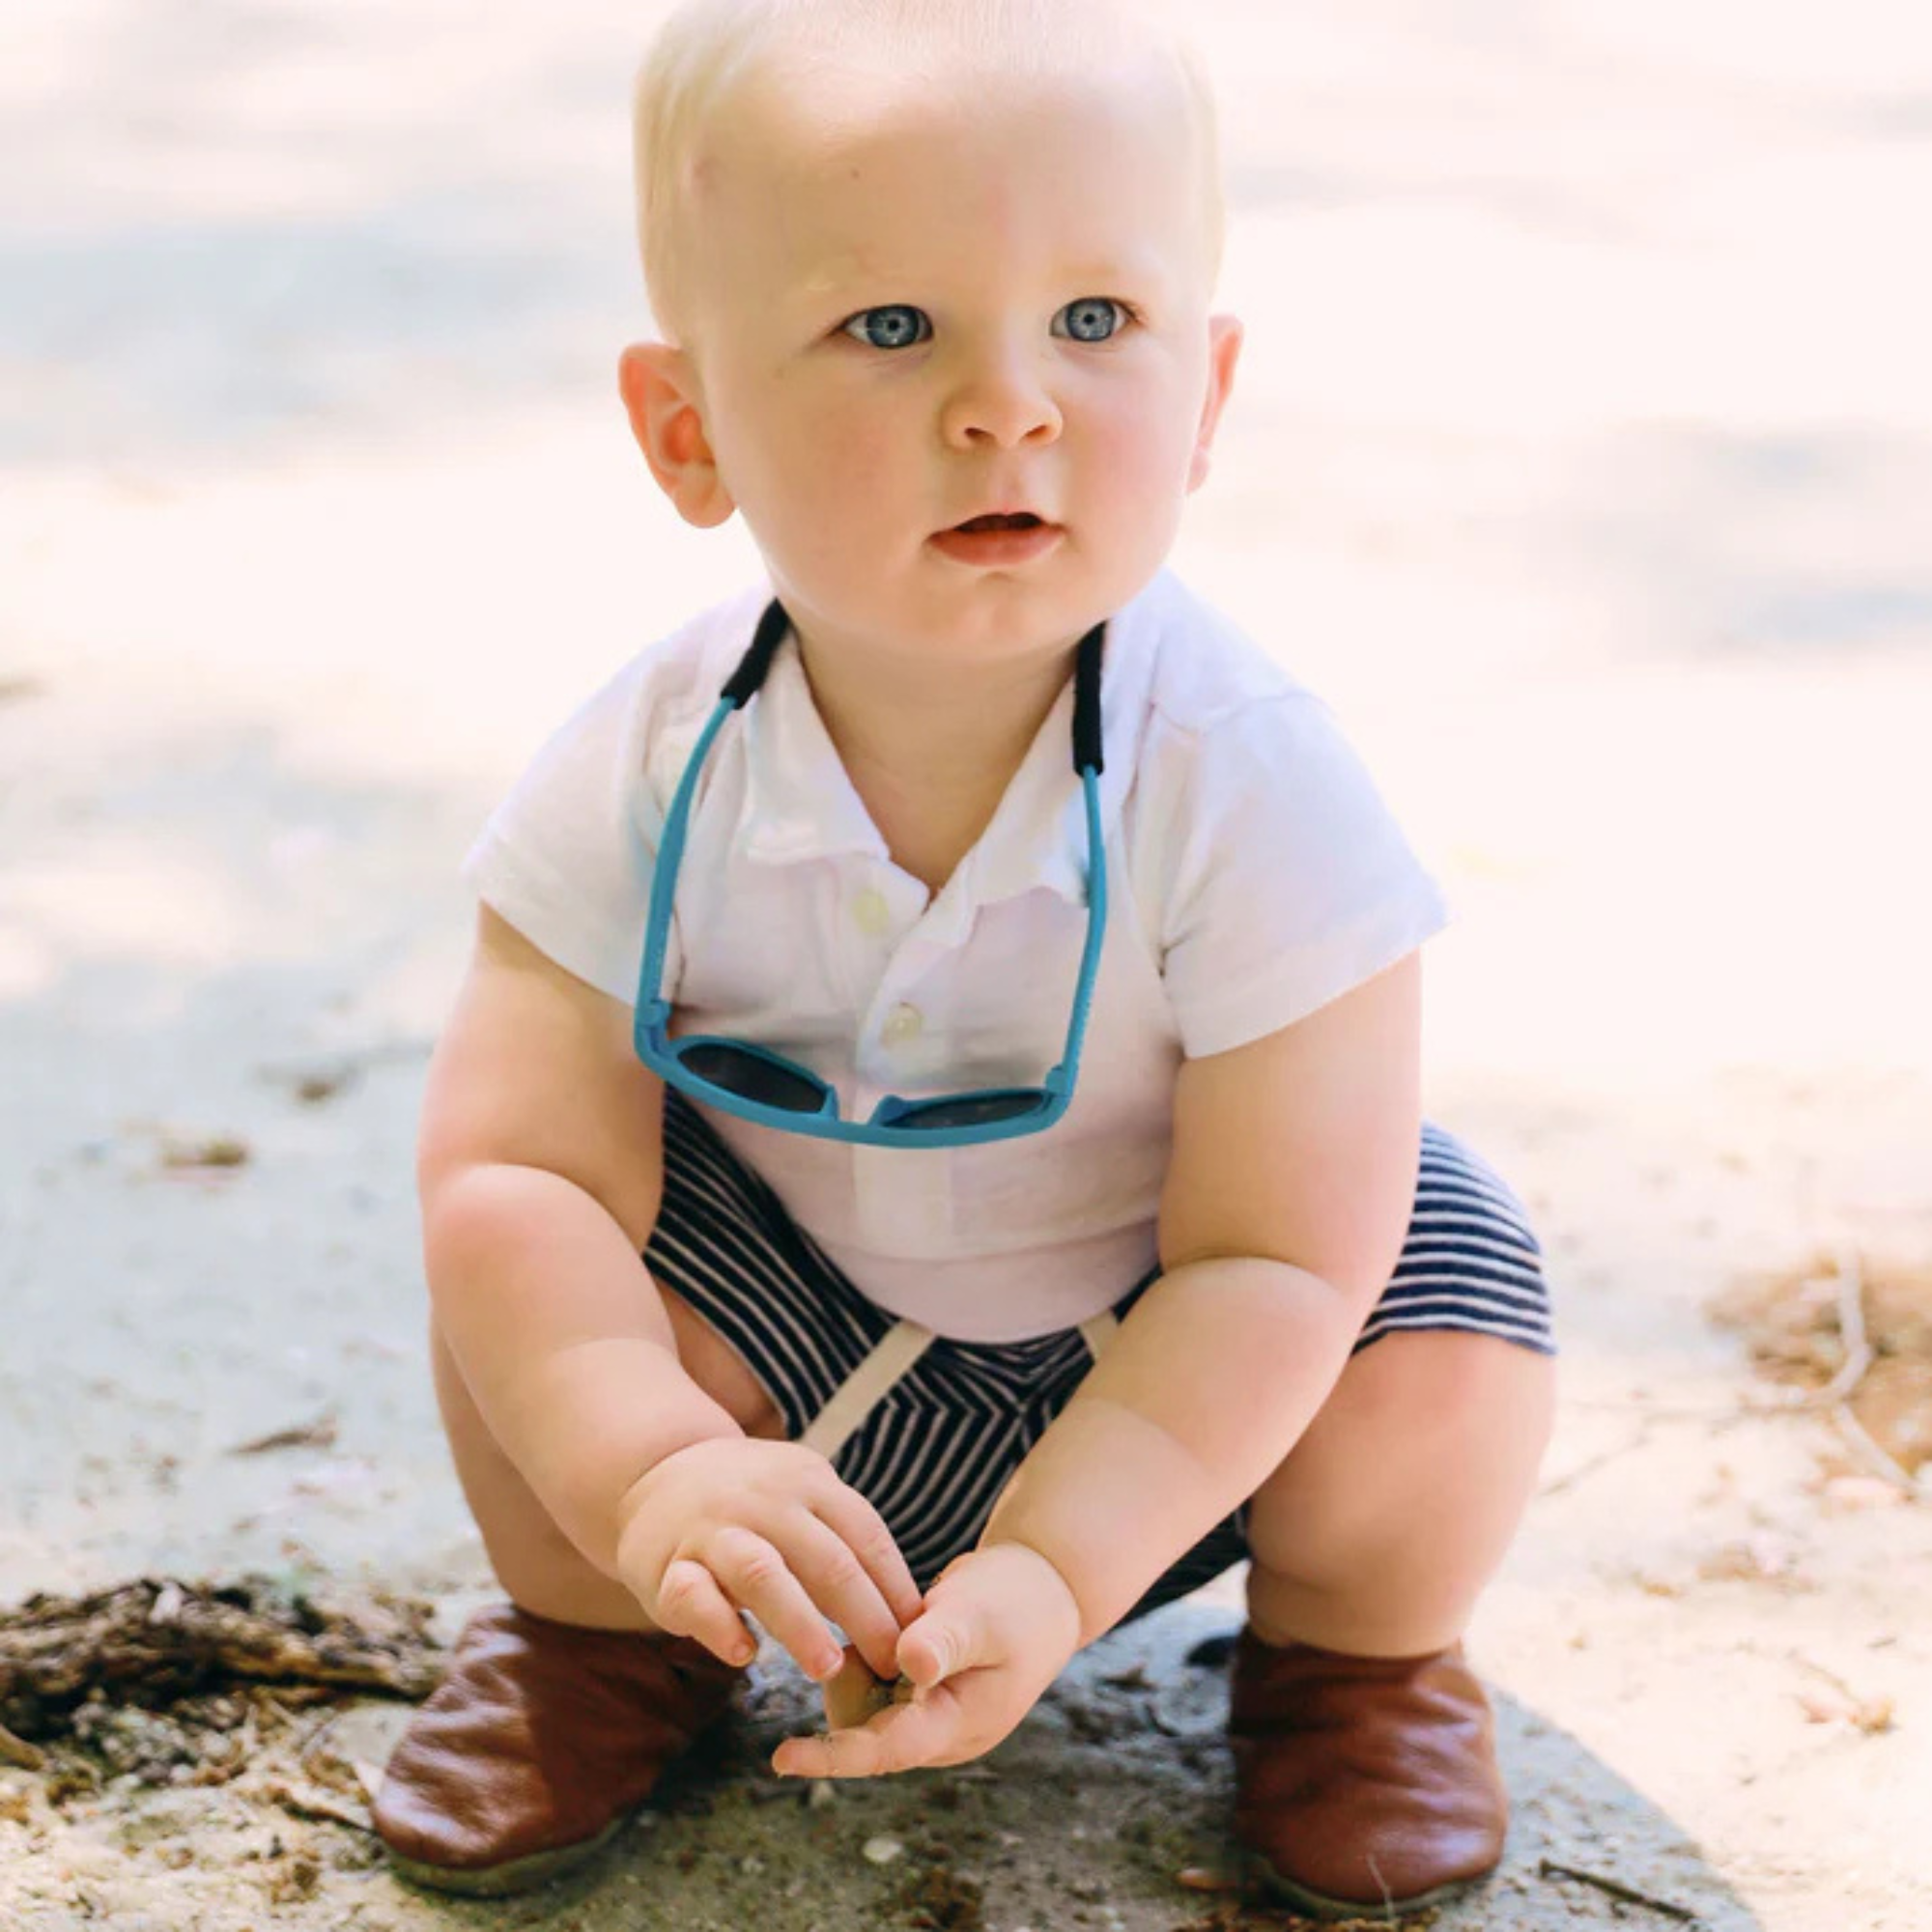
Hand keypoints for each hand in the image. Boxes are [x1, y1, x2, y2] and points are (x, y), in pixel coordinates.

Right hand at [613, 1437, 921, 1682]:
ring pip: (762, 1574)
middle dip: (864, 1618)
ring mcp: (714, 1530)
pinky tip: (744, 1655)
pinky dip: (719, 1626)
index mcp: (808, 1482)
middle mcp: (764, 1500)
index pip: (866, 1537)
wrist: (656, 1473)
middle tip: (889, 1666)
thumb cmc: (752, 1502)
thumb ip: (844, 1541)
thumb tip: (907, 1613)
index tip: (918, 1639)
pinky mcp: (666, 1565)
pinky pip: (693, 1596)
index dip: (896, 1590)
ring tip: (828, 1669)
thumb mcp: (802, 1496)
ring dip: (800, 1624)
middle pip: (825, 1560)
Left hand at [772, 1541, 1080, 1777]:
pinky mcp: (913, 1695)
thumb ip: (946, 1639)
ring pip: (858, 1702)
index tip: (782, 1758)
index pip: (884, 1750)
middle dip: (858, 1674)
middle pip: (860, 1725)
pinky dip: (873, 1651)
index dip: (832, 1756)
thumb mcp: (984, 1615)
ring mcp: (924, 1716)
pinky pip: (868, 1683)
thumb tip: (908, 1664)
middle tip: (901, 1624)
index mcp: (956, 1725)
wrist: (1043, 1592)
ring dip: (865, 1659)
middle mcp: (935, 1733)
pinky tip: (906, 1623)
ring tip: (910, 1620)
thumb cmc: (1018, 1603)